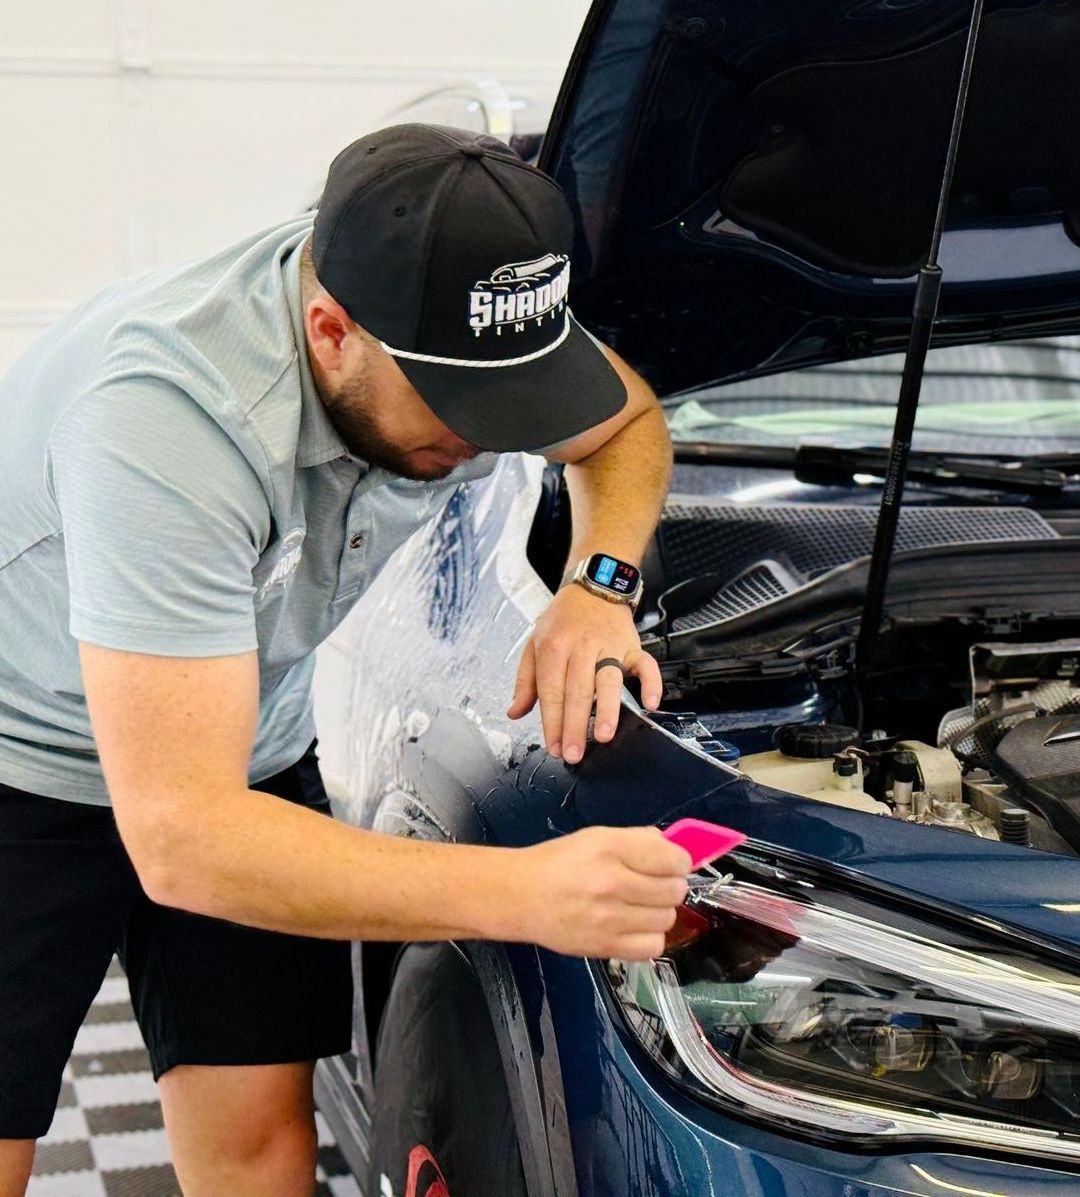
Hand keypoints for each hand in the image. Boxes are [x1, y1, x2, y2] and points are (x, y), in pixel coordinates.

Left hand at [506, 582, 662, 761]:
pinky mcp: (632, 645)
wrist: (593, 587)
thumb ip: (525, 682)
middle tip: (574, 753)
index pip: (551, 691)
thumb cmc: (562, 620)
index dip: (552, 722)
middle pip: (578, 691)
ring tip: (604, 735)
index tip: (555, 747)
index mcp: (553, 647)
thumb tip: (515, 712)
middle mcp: (581, 646)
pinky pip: (646, 664)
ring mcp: (609, 646)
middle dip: (575, 725)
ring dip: (607, 709)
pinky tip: (649, 703)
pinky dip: (651, 682)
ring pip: (609, 680)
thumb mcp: (533, 644)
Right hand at [514, 827, 690, 959]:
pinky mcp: (606, 947)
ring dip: (659, 912)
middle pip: (674, 890)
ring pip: (667, 919)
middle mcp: (612, 882)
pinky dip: (649, 938)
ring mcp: (610, 918)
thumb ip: (639, 840)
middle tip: (653, 884)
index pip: (673, 858)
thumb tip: (674, 849)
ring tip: (639, 905)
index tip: (670, 864)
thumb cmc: (558, 863)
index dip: (678, 861)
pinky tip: (634, 926)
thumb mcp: (597, 836)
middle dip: (670, 885)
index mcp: (611, 848)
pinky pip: (653, 947)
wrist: (521, 897)